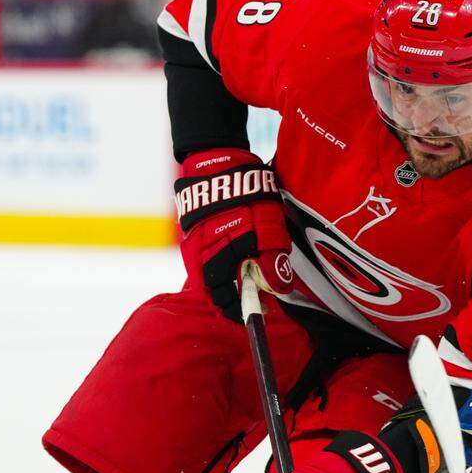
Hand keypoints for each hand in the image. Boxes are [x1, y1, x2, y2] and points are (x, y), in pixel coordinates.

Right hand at [176, 148, 292, 321]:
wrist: (217, 160)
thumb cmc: (246, 194)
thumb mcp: (268, 227)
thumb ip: (272, 259)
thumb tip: (278, 288)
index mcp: (214, 262)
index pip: (224, 301)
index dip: (241, 310)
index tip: (259, 312)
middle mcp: (198, 257)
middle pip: (219, 287)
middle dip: (240, 291)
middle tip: (262, 288)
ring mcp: (193, 244)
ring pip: (214, 270)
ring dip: (234, 272)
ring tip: (255, 265)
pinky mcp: (193, 232)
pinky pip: (210, 254)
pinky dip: (226, 257)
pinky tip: (242, 247)